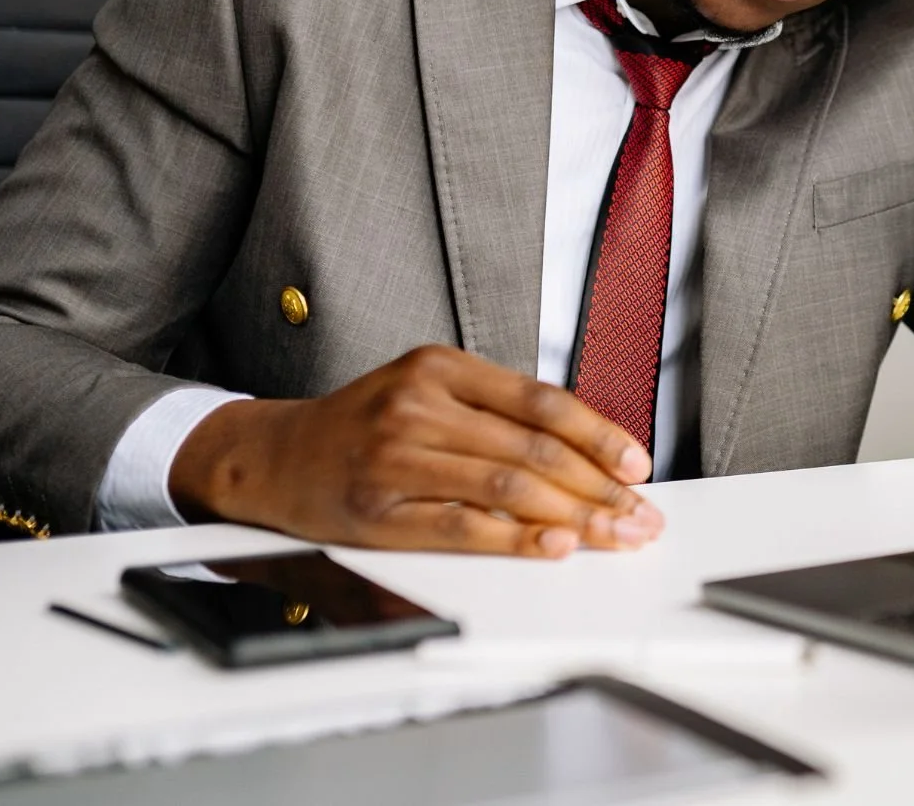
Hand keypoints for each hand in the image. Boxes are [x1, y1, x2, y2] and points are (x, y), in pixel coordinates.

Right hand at [168, 345, 663, 557]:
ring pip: (509, 485)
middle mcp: (419, 406)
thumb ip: (496, 410)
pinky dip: (517, 538)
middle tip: (640, 513)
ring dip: (576, 516)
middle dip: (601, 485)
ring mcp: (397, 457)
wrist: (272, 456)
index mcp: (441, 368)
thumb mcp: (427, 391)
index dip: (600, 434)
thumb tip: (587, 449)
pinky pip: (463, 525)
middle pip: (535, 447)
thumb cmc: (363, 426)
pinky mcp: (380, 510)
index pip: (542, 401)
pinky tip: (555, 545)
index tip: (638, 464)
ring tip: (614, 534)